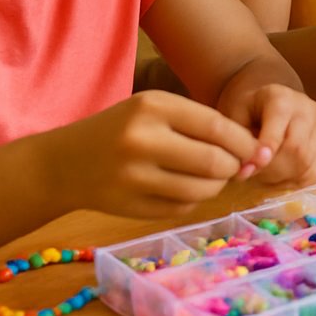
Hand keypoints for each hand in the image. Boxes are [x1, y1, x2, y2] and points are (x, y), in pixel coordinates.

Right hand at [48, 90, 258, 218]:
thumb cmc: (120, 130)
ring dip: (217, 186)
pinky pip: (182, 207)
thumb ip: (198, 123)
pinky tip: (183, 188)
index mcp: (153, 107)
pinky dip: (194, 199)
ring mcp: (134, 177)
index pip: (217, 127)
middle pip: (214, 162)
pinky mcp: (130, 207)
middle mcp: (142, 140)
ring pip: (202, 189)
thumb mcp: (152, 109)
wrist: (61, 163)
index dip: (244, 142)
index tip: (254, 150)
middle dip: (233, 167)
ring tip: (210, 177)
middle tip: (235, 167)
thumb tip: (250, 149)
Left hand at [216, 83, 315, 187]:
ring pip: (306, 163)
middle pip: (297, 147)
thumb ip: (239, 143)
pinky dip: (294, 181)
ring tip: (263, 174)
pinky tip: (279, 177)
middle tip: (252, 173)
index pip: (280, 122)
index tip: (252, 166)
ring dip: (281, 177)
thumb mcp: (235, 117)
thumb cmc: (245, 110)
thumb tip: (246, 172)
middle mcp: (306, 110)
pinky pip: (312, 173)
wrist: (263, 103)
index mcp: (282, 98)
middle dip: (272, 168)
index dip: (267, 146)